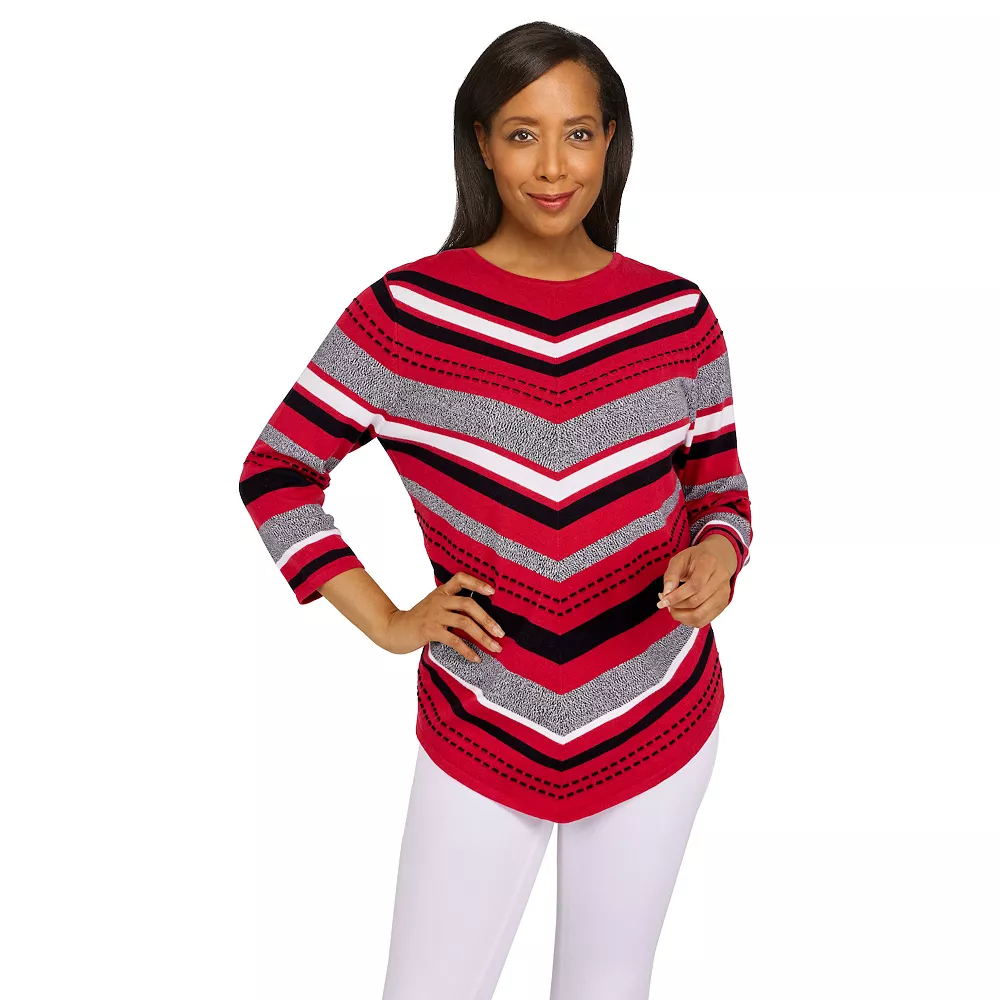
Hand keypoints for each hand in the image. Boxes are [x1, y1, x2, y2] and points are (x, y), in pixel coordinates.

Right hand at [380, 572, 504, 662]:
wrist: (394, 630)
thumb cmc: (418, 620)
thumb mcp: (434, 606)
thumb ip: (451, 606)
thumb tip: (478, 616)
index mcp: (441, 592)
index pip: (460, 578)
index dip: (477, 583)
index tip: (492, 591)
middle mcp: (438, 600)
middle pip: (468, 604)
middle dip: (487, 619)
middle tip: (501, 633)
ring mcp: (434, 615)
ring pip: (464, 623)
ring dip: (483, 636)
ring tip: (495, 647)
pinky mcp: (430, 630)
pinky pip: (454, 640)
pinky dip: (467, 650)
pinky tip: (476, 658)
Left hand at [657, 535, 737, 626]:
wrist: (718, 558)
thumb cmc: (697, 558)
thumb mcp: (680, 559)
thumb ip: (672, 574)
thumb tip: (666, 592)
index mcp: (709, 563)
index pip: (694, 585)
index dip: (676, 596)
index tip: (663, 600)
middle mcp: (720, 579)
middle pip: (696, 601)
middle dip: (676, 606)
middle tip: (665, 603)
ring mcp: (723, 593)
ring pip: (700, 615)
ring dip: (682, 616)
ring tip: (673, 608)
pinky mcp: (723, 604)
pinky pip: (704, 620)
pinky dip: (689, 620)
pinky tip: (682, 612)